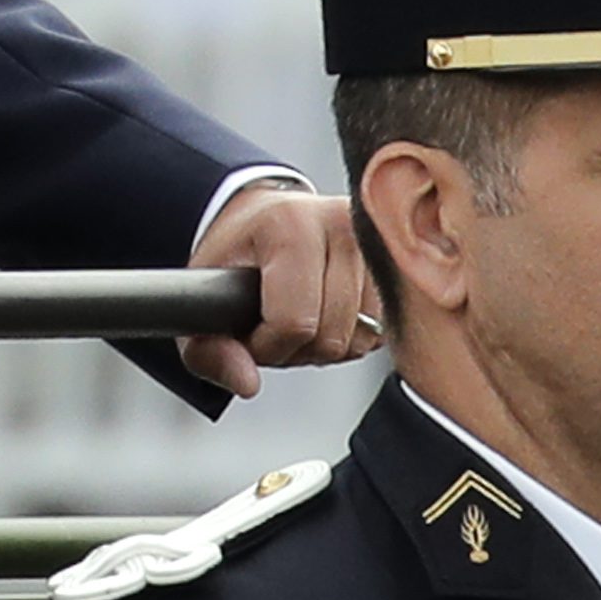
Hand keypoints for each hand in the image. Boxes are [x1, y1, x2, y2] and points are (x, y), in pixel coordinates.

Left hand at [182, 184, 378, 401]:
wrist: (261, 216)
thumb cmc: (237, 251)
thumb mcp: (204, 299)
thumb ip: (211, 350)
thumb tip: (246, 383)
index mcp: (291, 224)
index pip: (294, 322)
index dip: (266, 347)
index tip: (250, 333)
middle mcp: (341, 224)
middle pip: (331, 335)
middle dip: (295, 350)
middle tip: (271, 327)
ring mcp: (375, 242)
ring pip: (361, 337)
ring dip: (326, 346)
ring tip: (298, 319)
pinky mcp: (397, 264)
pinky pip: (380, 331)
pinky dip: (351, 337)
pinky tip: (325, 315)